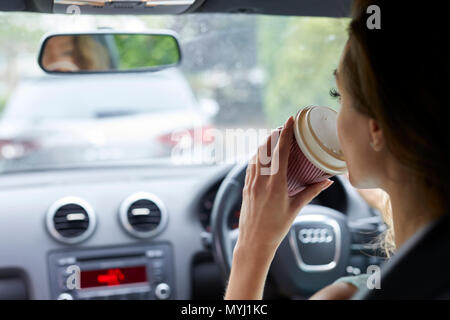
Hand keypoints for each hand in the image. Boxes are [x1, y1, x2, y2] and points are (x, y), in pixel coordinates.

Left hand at [225, 116, 332, 299]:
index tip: (289, 120)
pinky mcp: (245, 187)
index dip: (285, 133)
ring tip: (274, 137)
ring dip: (265, 143)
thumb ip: (311, 192)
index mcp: (275, 184)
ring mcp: (251, 183)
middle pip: (266, 149)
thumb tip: (327, 182)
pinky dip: (257, 155)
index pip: (280, 151)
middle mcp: (260, 180)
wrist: (254, 242)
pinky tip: (262, 155)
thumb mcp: (295, 208)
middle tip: (284, 126)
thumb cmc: (275, 228)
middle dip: (274, 135)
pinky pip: (251, 165)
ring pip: (256, 155)